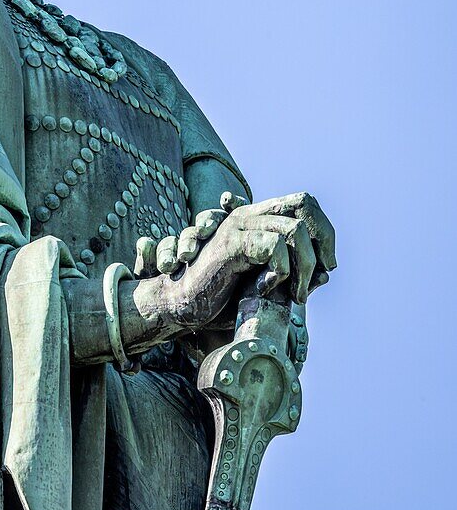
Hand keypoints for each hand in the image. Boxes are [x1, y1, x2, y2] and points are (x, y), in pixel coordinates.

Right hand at [135, 191, 335, 331]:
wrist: (183, 306)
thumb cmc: (222, 298)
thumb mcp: (269, 289)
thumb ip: (296, 278)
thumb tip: (326, 272)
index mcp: (258, 219)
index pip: (304, 203)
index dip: (324, 231)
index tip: (326, 266)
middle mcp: (249, 214)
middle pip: (304, 204)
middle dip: (323, 240)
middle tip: (318, 275)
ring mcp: (237, 225)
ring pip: (294, 229)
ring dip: (304, 266)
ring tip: (295, 295)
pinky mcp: (229, 243)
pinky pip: (272, 246)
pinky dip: (280, 271)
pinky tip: (265, 289)